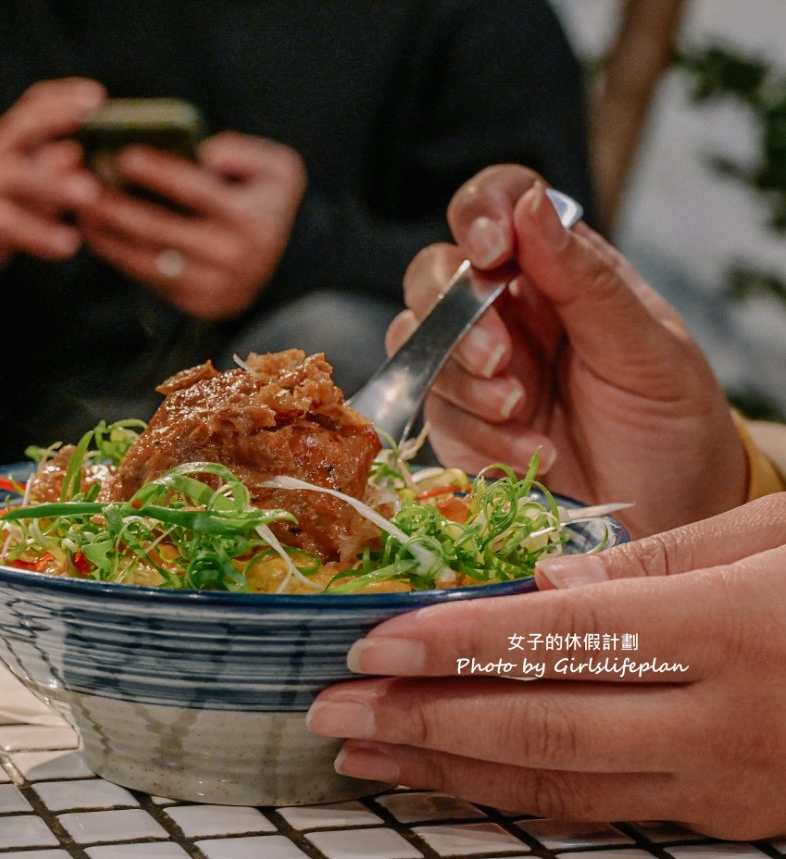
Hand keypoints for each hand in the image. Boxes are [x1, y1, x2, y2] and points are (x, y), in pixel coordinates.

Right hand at [0, 78, 104, 275]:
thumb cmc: (13, 200)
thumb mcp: (36, 177)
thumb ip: (56, 163)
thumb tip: (79, 152)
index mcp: (13, 137)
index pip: (34, 104)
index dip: (63, 97)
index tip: (97, 95)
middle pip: (22, 129)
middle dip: (54, 123)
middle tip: (94, 128)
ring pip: (16, 176)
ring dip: (54, 183)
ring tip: (89, 194)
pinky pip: (8, 224)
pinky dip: (40, 234)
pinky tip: (68, 244)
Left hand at [78, 131, 305, 320]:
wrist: (282, 264)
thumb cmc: (266, 201)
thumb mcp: (278, 169)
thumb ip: (244, 152)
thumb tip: (205, 155)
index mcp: (249, 218)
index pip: (196, 191)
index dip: (158, 172)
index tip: (122, 154)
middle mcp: (231, 256)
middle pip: (160, 228)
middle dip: (116, 205)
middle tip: (81, 183)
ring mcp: (211, 285)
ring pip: (146, 257)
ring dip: (107, 233)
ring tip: (80, 208)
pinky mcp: (194, 303)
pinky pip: (146, 277)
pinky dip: (116, 254)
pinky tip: (94, 232)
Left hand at [307, 493, 785, 839]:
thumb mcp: (778, 536)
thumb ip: (660, 560)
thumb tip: (542, 588)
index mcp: (733, 631)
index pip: (560, 642)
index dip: (455, 644)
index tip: (370, 642)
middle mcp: (726, 722)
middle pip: (544, 729)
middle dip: (424, 721)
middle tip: (331, 712)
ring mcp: (729, 784)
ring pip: (563, 786)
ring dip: (451, 769)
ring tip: (366, 755)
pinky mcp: (731, 813)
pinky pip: (605, 811)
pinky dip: (517, 796)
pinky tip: (457, 779)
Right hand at [390, 165, 744, 536]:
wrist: (668, 515)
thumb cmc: (670, 424)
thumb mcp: (646, 350)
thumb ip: (585, 280)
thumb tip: (531, 204)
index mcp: (558, 268)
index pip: (499, 204)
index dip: (479, 213)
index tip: (489, 251)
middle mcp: (506, 308)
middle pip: (433, 272)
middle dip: (455, 314)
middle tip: (499, 358)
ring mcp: (474, 366)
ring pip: (417, 341)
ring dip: (463, 379)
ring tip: (521, 412)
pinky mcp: (457, 423)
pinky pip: (432, 411)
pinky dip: (476, 433)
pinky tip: (530, 452)